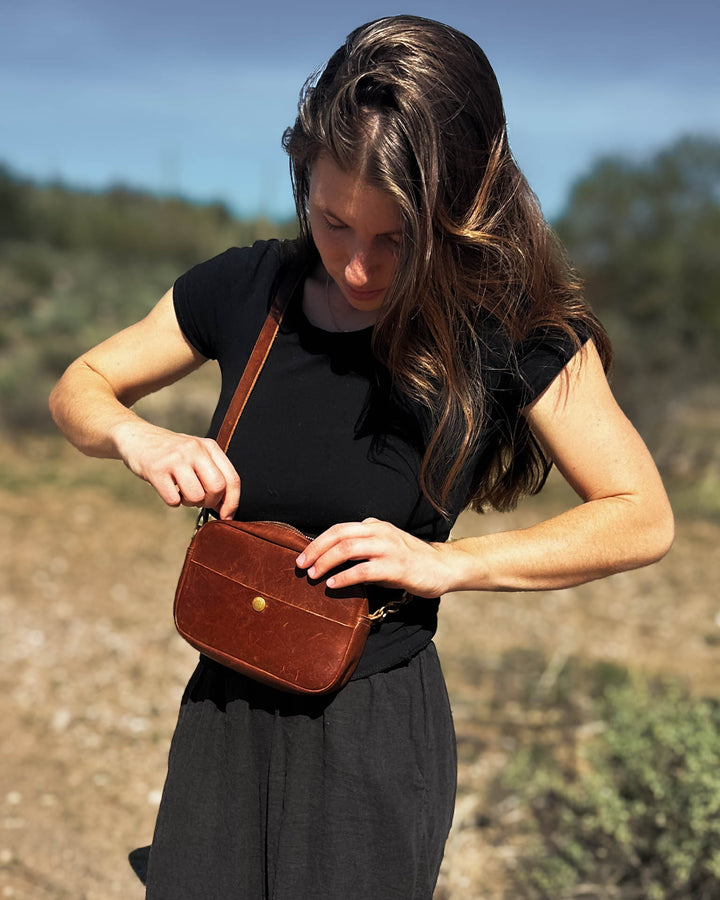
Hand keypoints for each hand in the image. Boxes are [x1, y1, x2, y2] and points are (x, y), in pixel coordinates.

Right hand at [112, 421, 240, 518]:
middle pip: (217, 488)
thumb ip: (213, 475)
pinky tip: (168, 489)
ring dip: (190, 503)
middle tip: (199, 500)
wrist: (137, 437)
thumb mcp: (196, 454)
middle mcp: (195, 450)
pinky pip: (173, 500)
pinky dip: (172, 501)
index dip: (232, 503)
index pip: (232, 479)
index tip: (226, 515)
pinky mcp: (156, 470)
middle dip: (210, 502)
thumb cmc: (171, 452)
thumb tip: (226, 509)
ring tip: (182, 492)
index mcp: (209, 447)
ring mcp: (176, 459)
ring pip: (196, 496)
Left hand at [295, 517, 458, 597]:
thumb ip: (362, 549)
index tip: (303, 556)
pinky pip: (364, 570)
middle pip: (339, 535)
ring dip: (326, 562)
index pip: (339, 529)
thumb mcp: (384, 547)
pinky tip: (333, 584)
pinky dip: (344, 577)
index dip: (318, 541)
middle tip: (301, 565)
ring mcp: (388, 548)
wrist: (443, 567)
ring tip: (313, 575)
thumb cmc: (410, 561)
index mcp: (375, 526)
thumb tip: (331, 562)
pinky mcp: (396, 567)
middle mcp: (380, 532)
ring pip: (348, 549)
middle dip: (315, 550)